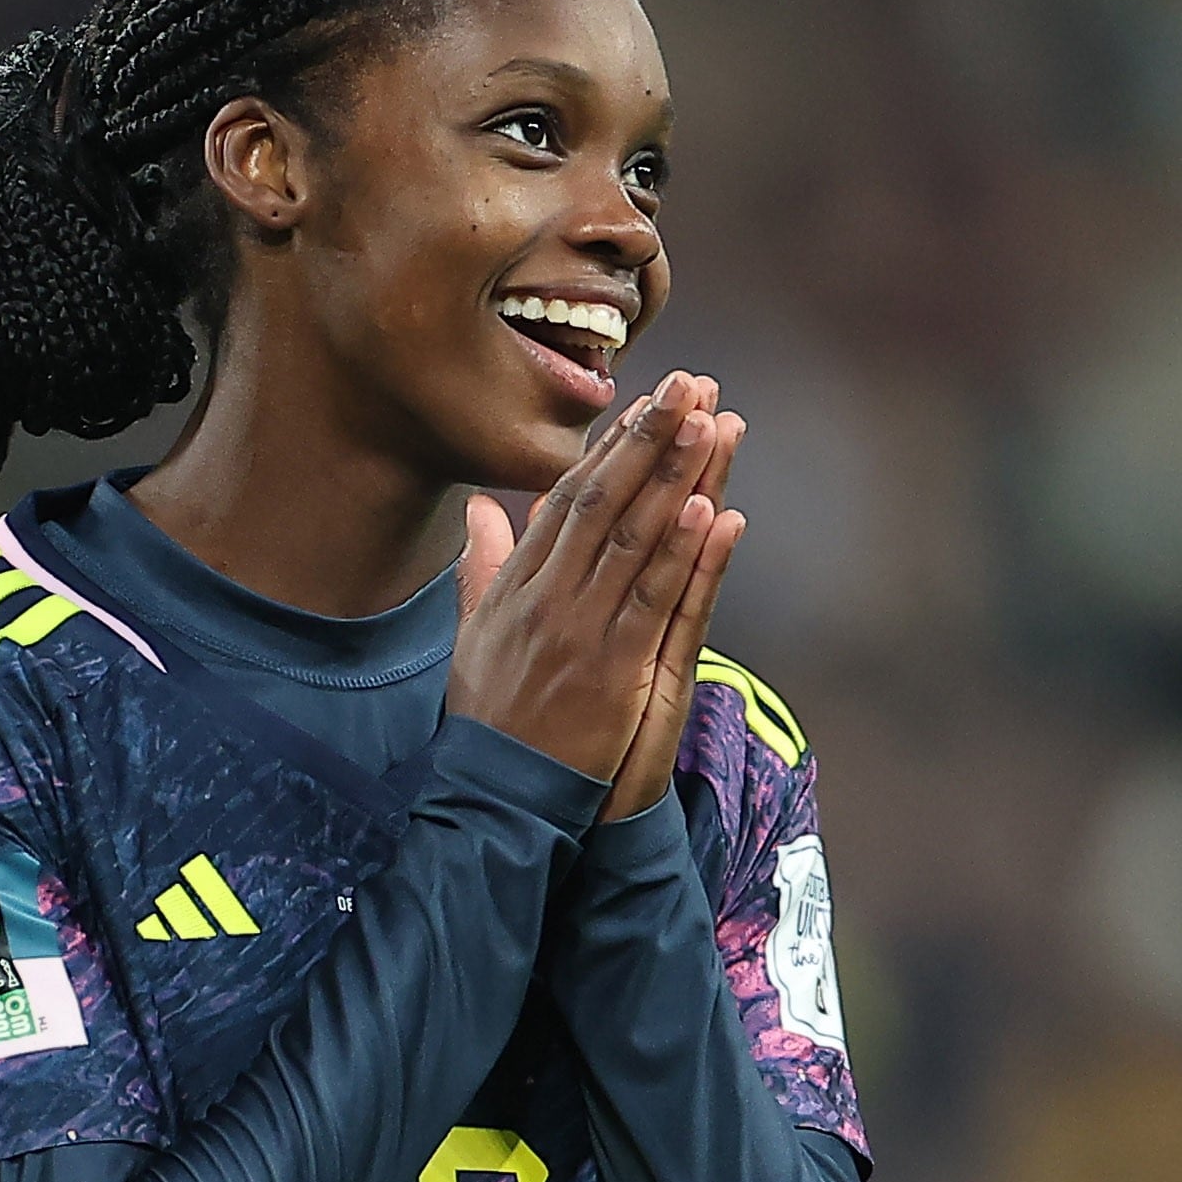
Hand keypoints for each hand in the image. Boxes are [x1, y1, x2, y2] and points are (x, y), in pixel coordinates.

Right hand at [446, 372, 739, 782]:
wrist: (494, 795)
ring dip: (676, 477)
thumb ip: (482, 568)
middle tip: (691, 386)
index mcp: (517, 585)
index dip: (612, 448)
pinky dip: (682, 555)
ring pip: (635, 539)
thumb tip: (481, 511)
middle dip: (650, 439)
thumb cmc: (490, 720)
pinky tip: (708, 511)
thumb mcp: (473, 635)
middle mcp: (547, 597)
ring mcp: (580, 631)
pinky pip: (654, 600)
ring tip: (708, 423)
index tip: (647, 402)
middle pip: (605, 501)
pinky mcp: (614, 670)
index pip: (568, 499)